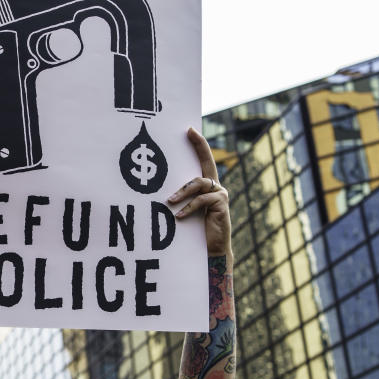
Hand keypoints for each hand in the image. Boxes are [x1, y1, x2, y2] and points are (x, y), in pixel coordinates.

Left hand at [168, 127, 231, 257]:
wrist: (211, 250)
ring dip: (182, 192)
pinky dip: (189, 208)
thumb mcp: (185, 210)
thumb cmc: (195, 231)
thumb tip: (158, 189)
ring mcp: (220, 194)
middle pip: (206, 162)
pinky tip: (180, 216)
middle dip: (199, 146)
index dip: (199, 144)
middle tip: (188, 132)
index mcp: (207, 186)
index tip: (190, 129)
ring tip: (170, 202)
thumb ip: (180, 197)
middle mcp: (216, 187)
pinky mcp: (221, 205)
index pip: (203, 160)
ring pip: (199, 183)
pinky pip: (202, 201)